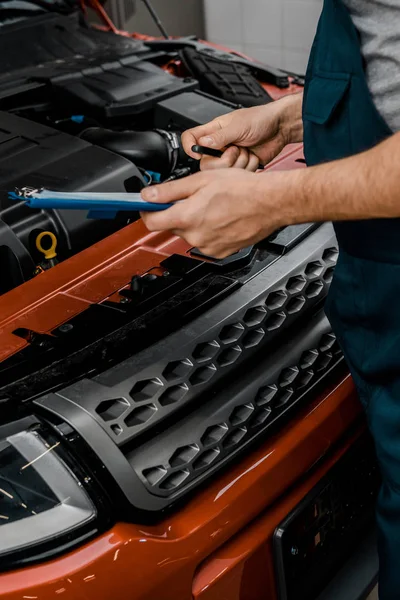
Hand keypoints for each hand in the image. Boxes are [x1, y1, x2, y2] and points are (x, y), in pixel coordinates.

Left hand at [140, 169, 284, 258]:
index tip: (147, 206)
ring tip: (212, 206)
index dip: (146, 212)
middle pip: (172, 227)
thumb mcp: (201, 180)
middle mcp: (196, 236)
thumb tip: (148, 194)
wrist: (271, 203)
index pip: (152, 222)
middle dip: (177, 213)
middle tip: (193, 198)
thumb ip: (170, 190)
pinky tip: (221, 217)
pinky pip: (206, 241)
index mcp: (188, 217)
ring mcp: (209, 246)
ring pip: (190, 234)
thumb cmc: (243, 189)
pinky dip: (208, 231)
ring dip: (194, 221)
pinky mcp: (221, 252)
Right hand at [181, 93, 302, 171]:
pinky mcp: (241, 167)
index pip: (191, 139)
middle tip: (235, 149)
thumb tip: (202, 143)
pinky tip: (253, 157)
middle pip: (206, 165)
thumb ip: (219, 137)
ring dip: (240, 162)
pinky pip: (239, 176)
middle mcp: (219, 146)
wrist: (281, 128)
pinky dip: (249, 167)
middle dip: (224, 162)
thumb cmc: (260, 119)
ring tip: (247, 150)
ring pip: (224, 173)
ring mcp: (230, 158)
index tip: (199, 155)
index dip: (189, 148)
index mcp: (213, 132)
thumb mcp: (238, 126)